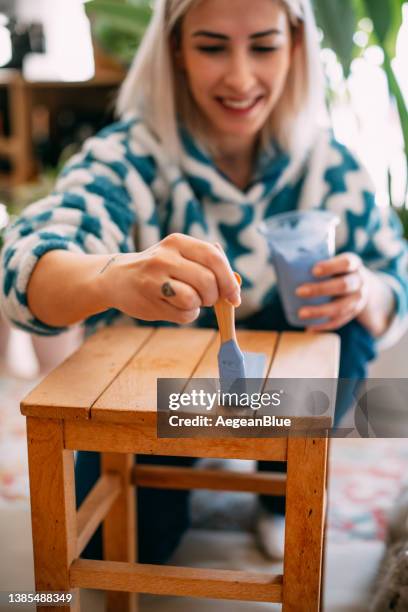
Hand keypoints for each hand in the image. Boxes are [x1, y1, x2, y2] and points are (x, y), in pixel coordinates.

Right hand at [99, 233, 240, 324]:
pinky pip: (183, 315)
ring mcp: (154, 278)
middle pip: (207, 281)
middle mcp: (164, 257)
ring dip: (198, 305)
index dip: (229, 280)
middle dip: (214, 296)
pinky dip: (186, 315)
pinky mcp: (149, 300)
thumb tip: (236, 285)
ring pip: (194, 299)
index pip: (214, 258)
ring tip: (187, 300)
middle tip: (207, 298)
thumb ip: (209, 264)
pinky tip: (173, 306)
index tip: (235, 296)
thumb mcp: (181, 256)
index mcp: (178, 242)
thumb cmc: (161, 269)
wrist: (119, 278)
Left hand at [295, 253, 368, 330]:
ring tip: (301, 313)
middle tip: (299, 291)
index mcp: (353, 264)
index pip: (346, 263)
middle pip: (343, 286)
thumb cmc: (337, 269)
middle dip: (320, 289)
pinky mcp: (353, 313)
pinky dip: (324, 325)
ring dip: (320, 311)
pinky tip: (309, 327)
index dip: (331, 267)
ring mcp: (358, 299)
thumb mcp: (333, 261)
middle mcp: (359, 281)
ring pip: (341, 307)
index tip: (313, 270)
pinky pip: (339, 321)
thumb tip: (281, 261)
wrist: (360, 284)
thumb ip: (315, 261)